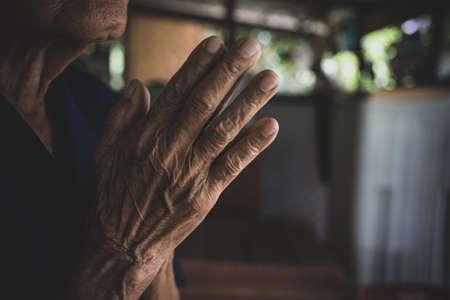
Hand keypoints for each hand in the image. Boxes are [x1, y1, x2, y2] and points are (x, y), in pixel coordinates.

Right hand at [83, 36, 278, 298]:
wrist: (121, 245)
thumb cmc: (112, 195)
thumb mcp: (104, 152)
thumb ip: (121, 116)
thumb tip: (140, 85)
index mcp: (145, 136)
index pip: (176, 92)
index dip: (198, 66)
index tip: (217, 44)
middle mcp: (169, 150)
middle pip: (204, 104)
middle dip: (229, 73)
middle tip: (250, 46)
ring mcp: (189, 173)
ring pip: (223, 130)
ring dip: (249, 102)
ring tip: (271, 78)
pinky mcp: (204, 195)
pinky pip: (232, 166)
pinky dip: (252, 146)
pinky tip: (271, 125)